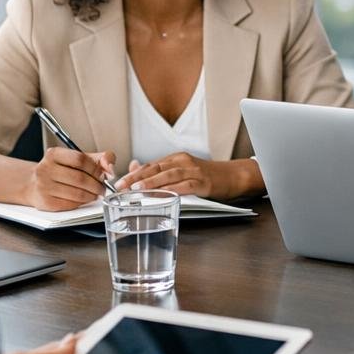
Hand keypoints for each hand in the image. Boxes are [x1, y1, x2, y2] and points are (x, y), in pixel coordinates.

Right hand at [26, 148, 114, 210]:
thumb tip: (110, 167)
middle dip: (97, 185)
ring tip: (95, 194)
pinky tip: (84, 199)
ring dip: (91, 196)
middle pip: (80, 178)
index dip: (96, 169)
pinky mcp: (45, 202)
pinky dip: (82, 203)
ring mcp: (43, 186)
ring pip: (77, 193)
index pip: (80, 159)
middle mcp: (45, 169)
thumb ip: (98, 158)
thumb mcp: (78, 158)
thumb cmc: (60, 170)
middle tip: (103, 188)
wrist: (33, 184)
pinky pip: (70, 204)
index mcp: (54, 154)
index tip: (103, 174)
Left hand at [115, 154, 257, 198]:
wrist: (234, 176)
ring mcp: (194, 171)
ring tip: (137, 189)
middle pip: (156, 168)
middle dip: (137, 177)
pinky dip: (173, 189)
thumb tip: (136, 168)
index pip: (151, 165)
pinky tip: (163, 194)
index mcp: (177, 159)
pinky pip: (186, 185)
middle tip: (121, 186)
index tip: (119, 181)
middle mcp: (183, 162)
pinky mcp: (204, 182)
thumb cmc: (208, 176)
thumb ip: (162, 171)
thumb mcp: (183, 171)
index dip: (134, 173)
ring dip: (152, 182)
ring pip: (168, 175)